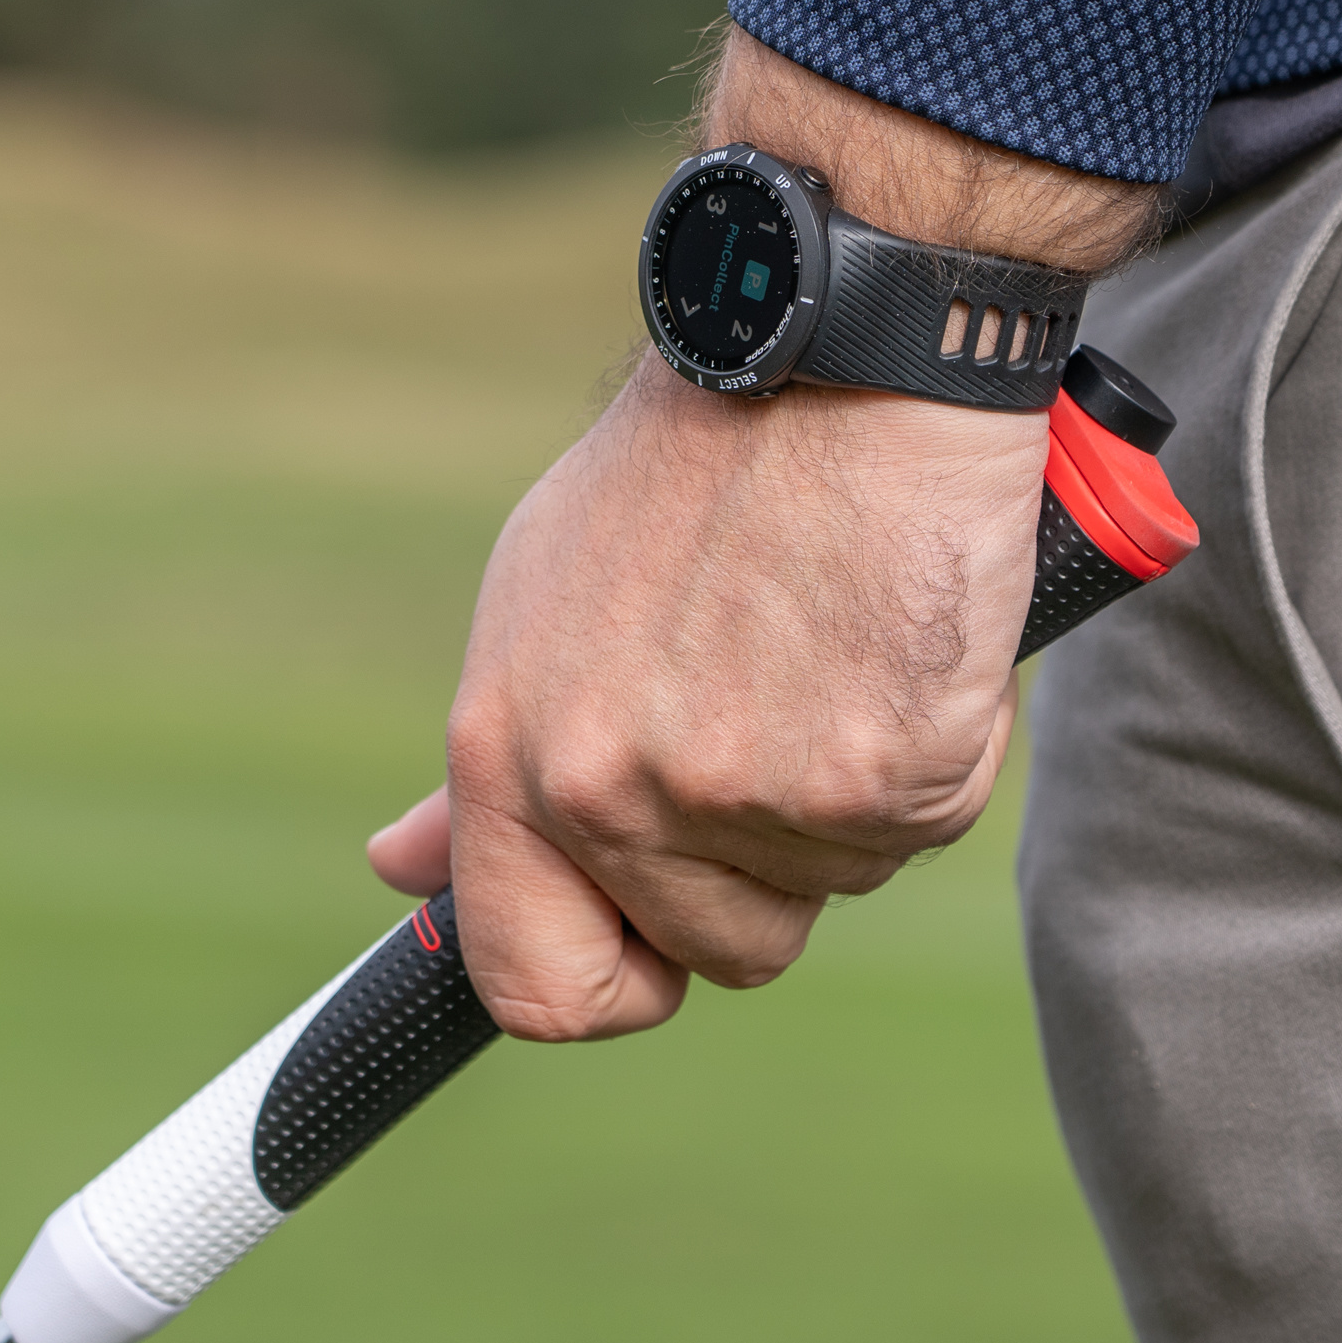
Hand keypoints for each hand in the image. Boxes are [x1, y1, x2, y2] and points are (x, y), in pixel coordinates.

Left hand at [365, 30, 1156, 1042]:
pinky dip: (938, 744)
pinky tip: (902, 631)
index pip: (530, 985)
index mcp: (515, 754)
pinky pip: (926, 824)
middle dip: (765, 861)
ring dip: (852, 793)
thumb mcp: (543, 599)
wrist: (839, 357)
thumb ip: (494, 762)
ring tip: (834, 642)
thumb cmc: (696, 469)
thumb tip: (403, 871)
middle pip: (721, 948)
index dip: (606, 984)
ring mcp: (751, 797)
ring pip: (835, 884)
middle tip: (783, 705)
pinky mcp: (883, 777)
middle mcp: (616, 793)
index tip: (655, 949)